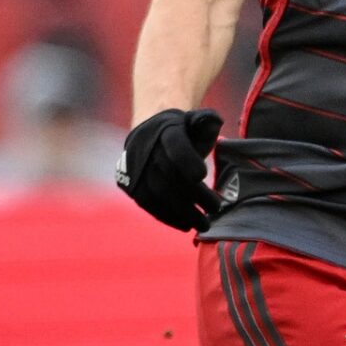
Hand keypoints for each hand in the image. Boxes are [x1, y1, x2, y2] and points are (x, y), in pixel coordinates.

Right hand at [116, 108, 222, 231]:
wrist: (150, 135)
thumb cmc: (183, 132)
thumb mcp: (196, 122)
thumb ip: (207, 121)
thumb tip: (214, 121)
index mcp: (166, 130)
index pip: (174, 143)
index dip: (185, 158)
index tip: (202, 174)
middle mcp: (147, 148)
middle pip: (169, 175)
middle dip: (194, 195)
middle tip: (215, 209)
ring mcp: (136, 168)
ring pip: (158, 193)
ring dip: (183, 212)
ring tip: (204, 224)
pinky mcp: (131, 185)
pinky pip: (149, 204)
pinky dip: (168, 217)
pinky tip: (186, 224)